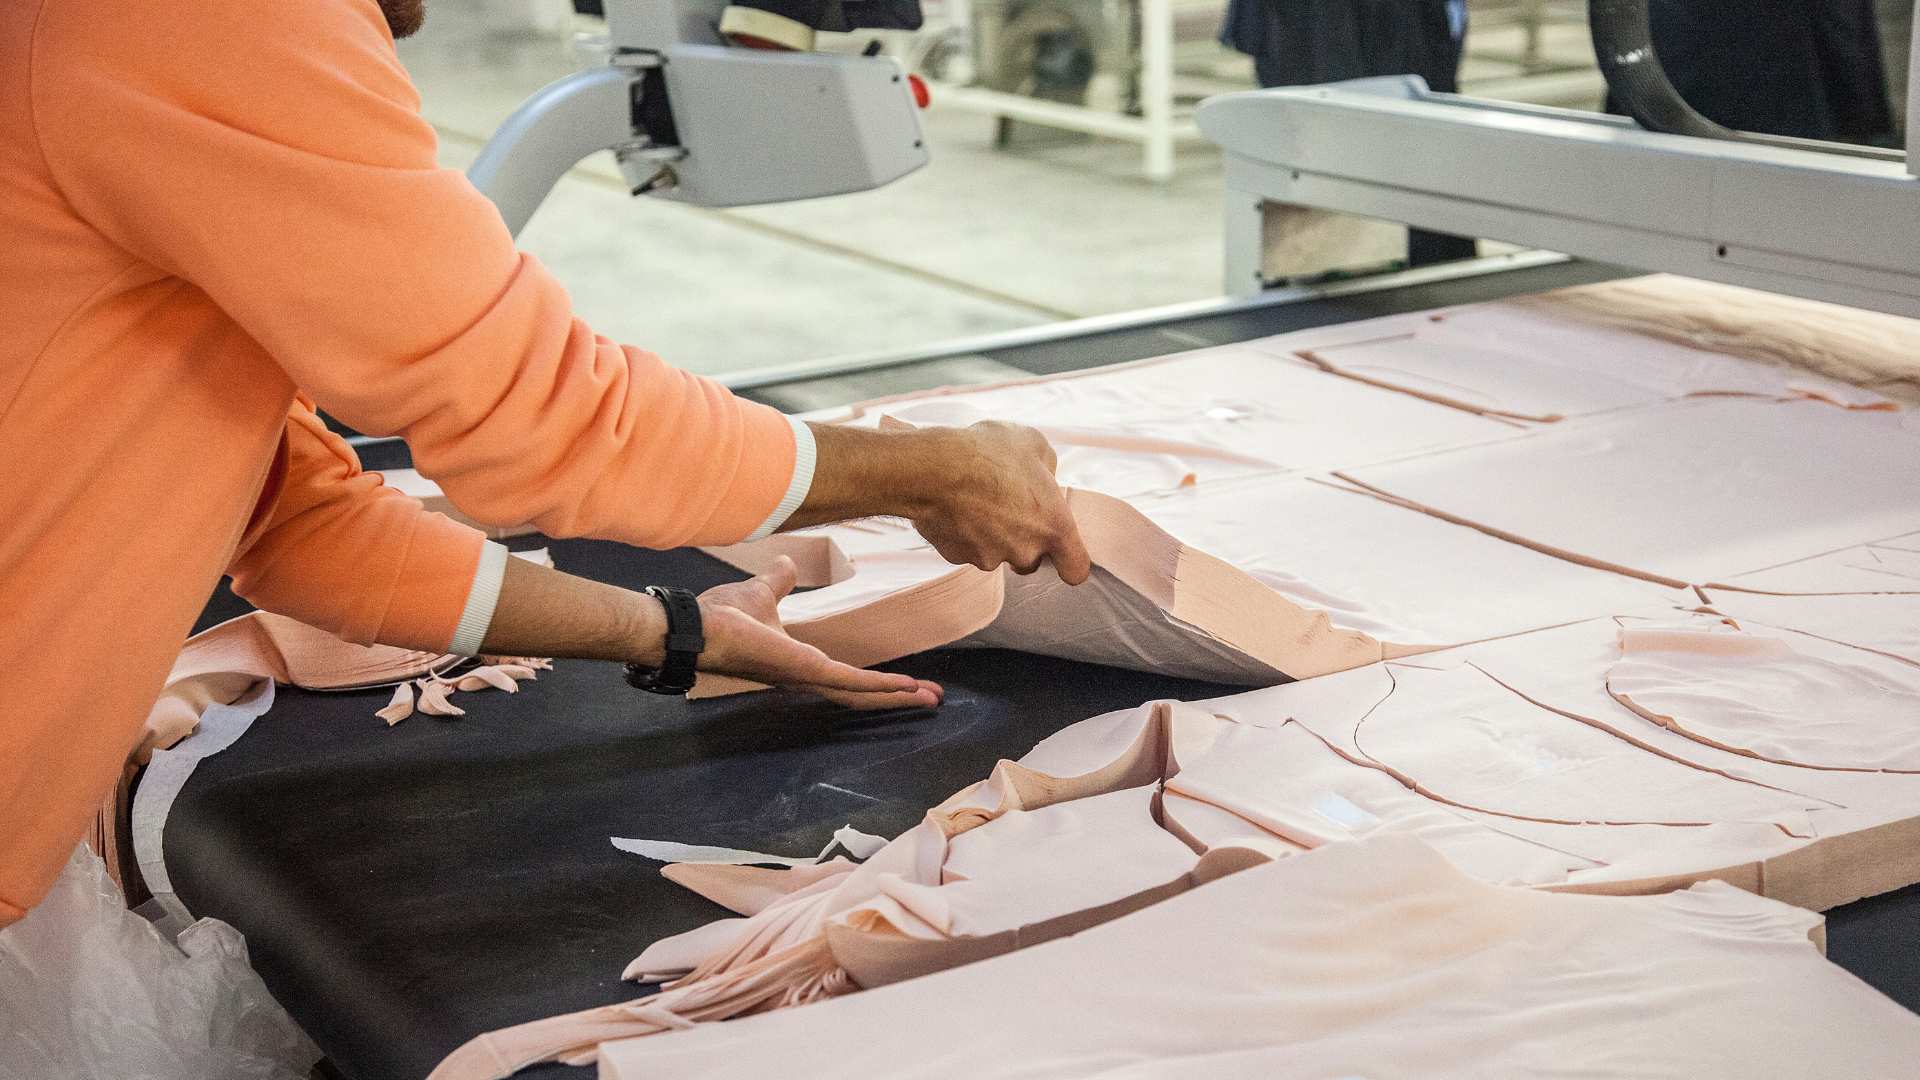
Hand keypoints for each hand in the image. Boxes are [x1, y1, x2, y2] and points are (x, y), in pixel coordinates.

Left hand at [697, 556, 944, 709]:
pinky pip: (852, 682)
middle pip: (862, 694)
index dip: (876, 682)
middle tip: (931, 699)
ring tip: (930, 698)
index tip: (905, 682)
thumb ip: (779, 581)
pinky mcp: (808, 671)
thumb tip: (785, 563)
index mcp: (800, 663)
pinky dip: (881, 686)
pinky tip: (908, 687)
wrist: (698, 627)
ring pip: (863, 694)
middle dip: (897, 697)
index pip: (847, 678)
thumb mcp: (762, 593)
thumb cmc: (721, 616)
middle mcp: (808, 678)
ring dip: (897, 697)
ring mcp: (808, 677)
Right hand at [910, 422, 1091, 583]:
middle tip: (1008, 506)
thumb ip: (1048, 468)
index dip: (1070, 562)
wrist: (935, 468)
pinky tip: (956, 505)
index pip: (1076, 569)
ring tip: (977, 497)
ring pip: (997, 554)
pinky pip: (967, 548)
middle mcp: (1026, 550)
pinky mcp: (958, 557)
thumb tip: (1043, 478)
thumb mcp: (1033, 443)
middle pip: (1032, 560)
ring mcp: (990, 558)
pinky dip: (963, 533)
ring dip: (991, 534)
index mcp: (1055, 526)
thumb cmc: (989, 453)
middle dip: (1023, 540)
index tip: (1060, 552)